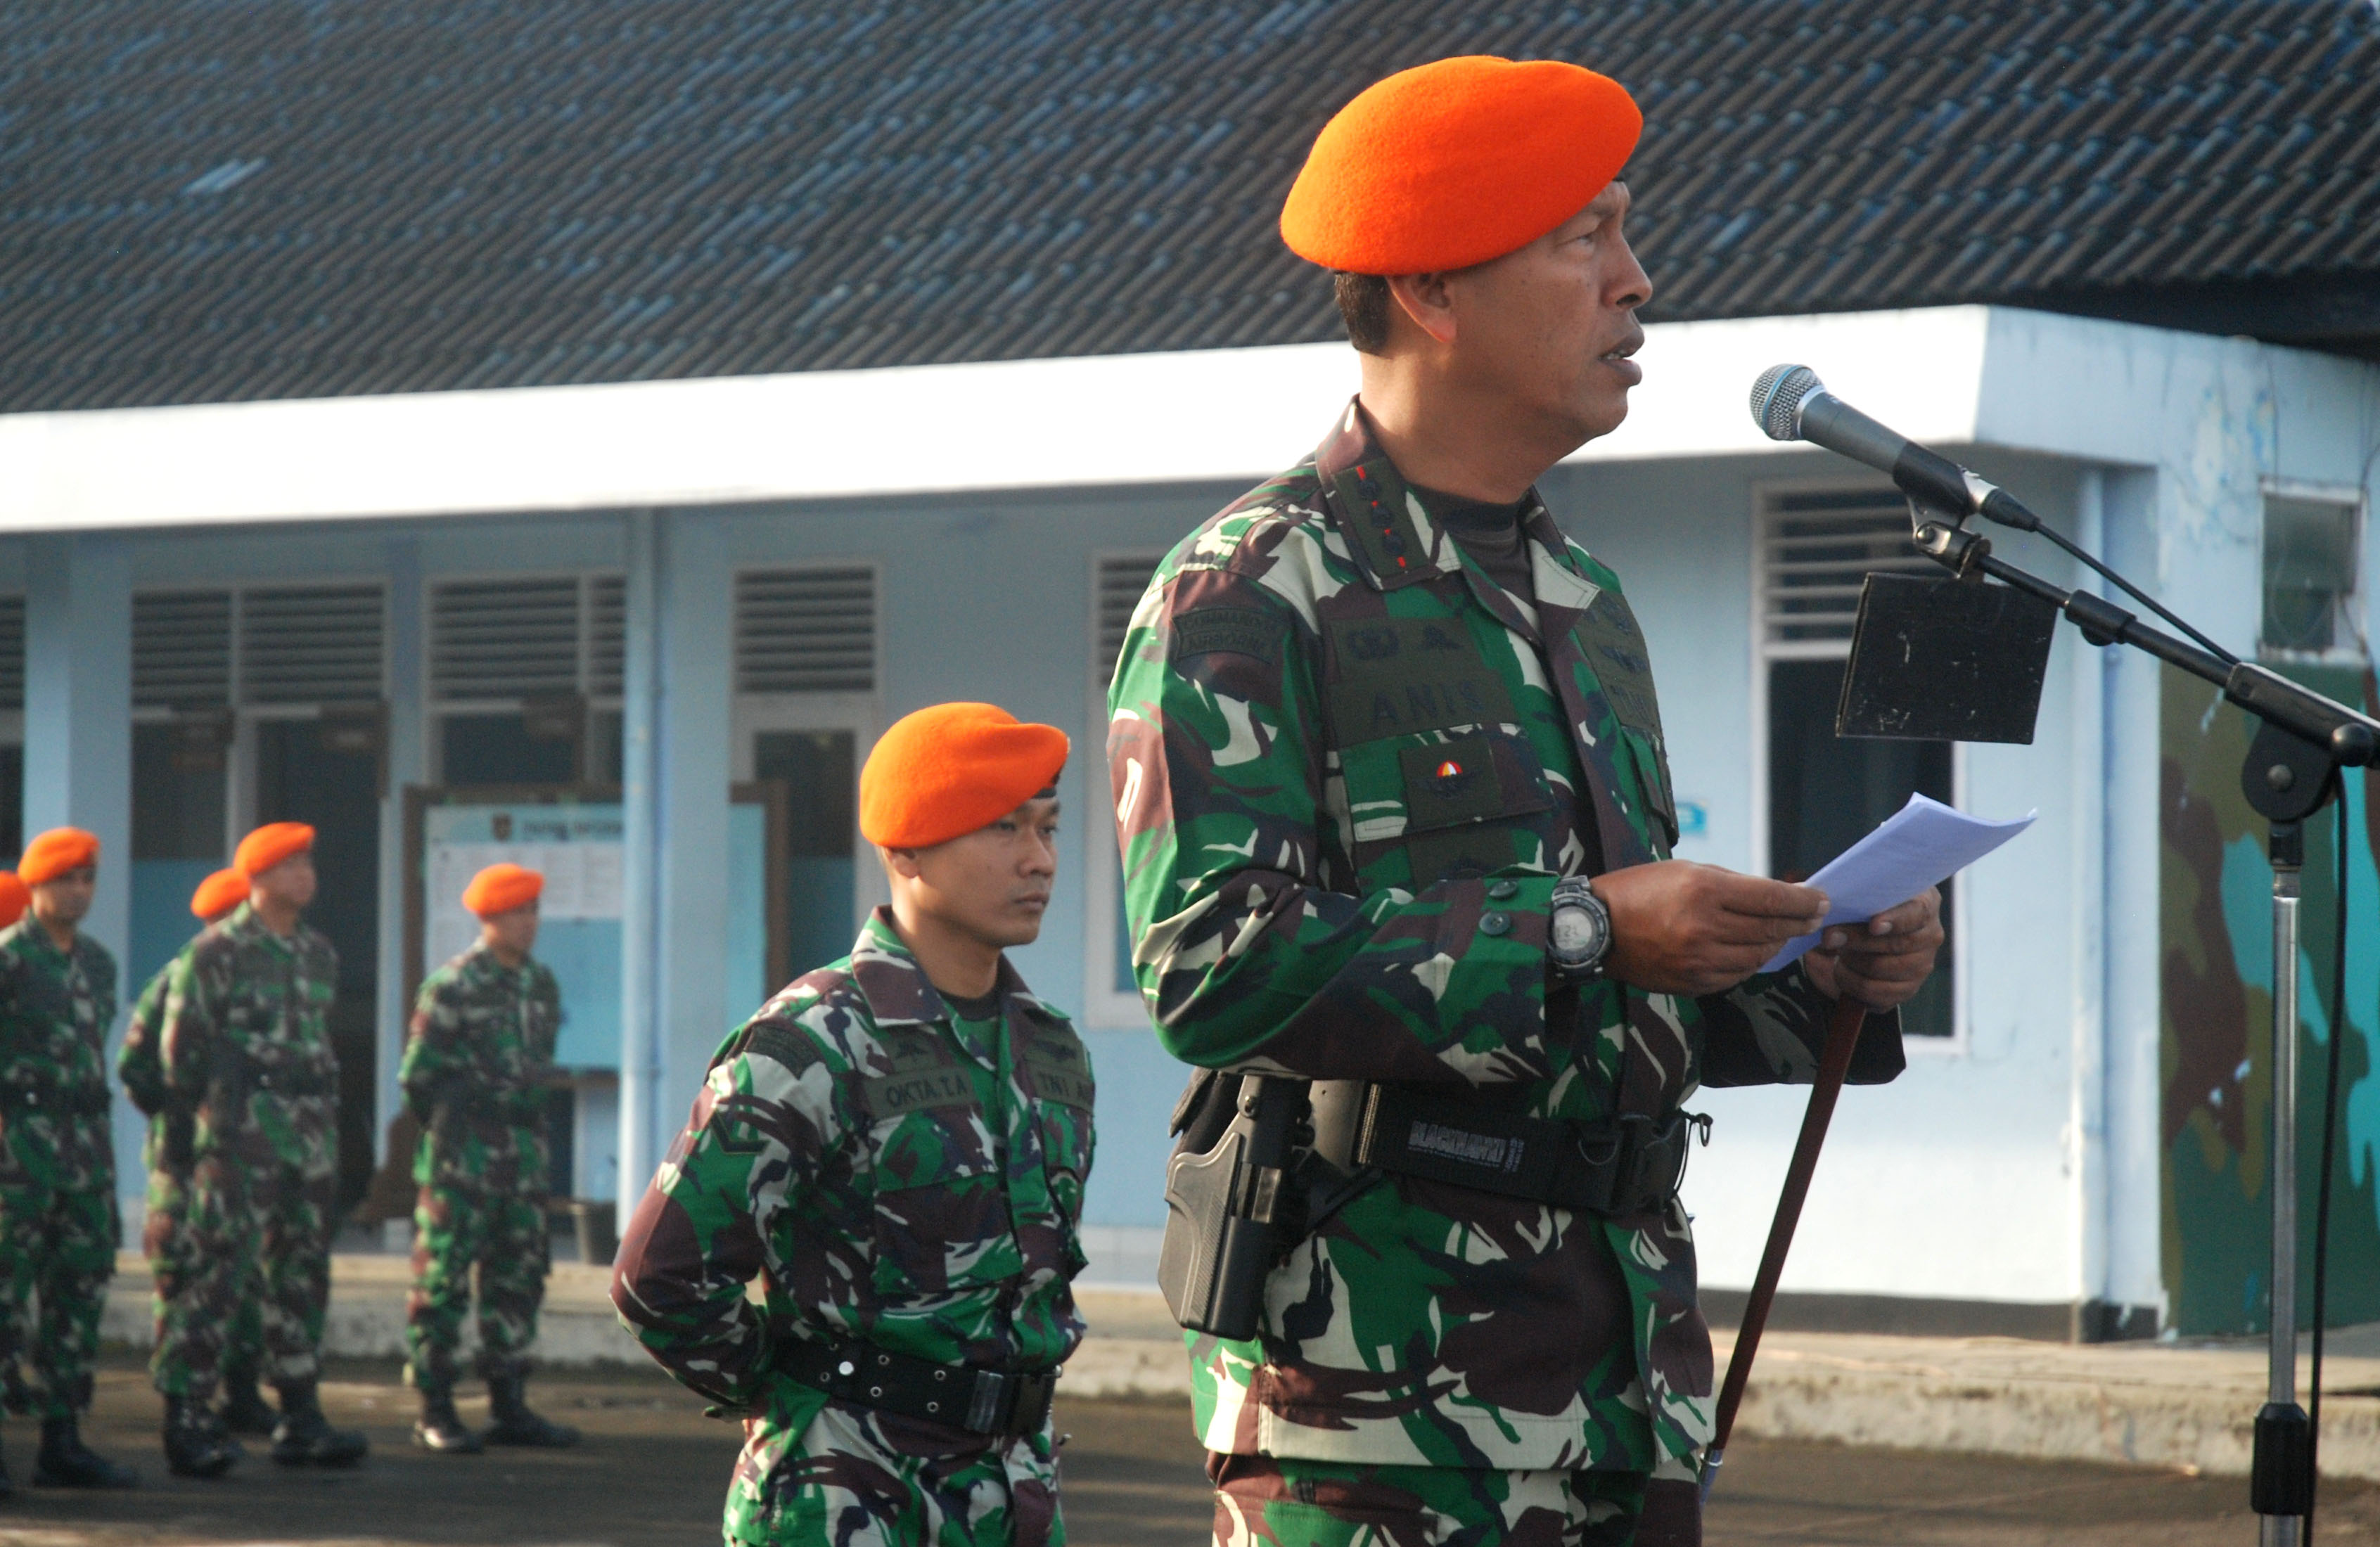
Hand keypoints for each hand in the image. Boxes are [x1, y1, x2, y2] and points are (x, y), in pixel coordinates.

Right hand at [1590, 862, 1829, 996]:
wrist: (1595, 929)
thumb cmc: (1639, 891)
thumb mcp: (1685, 870)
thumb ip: (1732, 884)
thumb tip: (1776, 896)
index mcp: (1703, 889)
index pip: (1771, 898)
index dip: (1802, 901)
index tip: (1820, 900)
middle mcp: (1703, 926)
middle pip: (1771, 929)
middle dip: (1798, 922)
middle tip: (1812, 918)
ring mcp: (1698, 959)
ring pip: (1758, 956)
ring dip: (1775, 944)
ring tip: (1781, 934)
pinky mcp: (1692, 982)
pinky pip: (1737, 975)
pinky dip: (1749, 963)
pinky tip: (1751, 952)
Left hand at [1801, 887, 1942, 1009]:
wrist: (1857, 943)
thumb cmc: (1861, 912)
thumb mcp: (1859, 899)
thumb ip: (1852, 899)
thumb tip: (1826, 906)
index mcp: (1925, 903)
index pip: (1918, 912)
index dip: (1896, 920)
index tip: (1873, 925)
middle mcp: (1930, 934)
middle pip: (1899, 943)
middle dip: (1859, 941)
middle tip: (1829, 937)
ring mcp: (1922, 965)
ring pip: (1884, 968)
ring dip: (1852, 961)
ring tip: (1837, 952)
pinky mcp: (1908, 989)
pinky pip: (1877, 992)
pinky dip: (1852, 983)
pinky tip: (1842, 971)